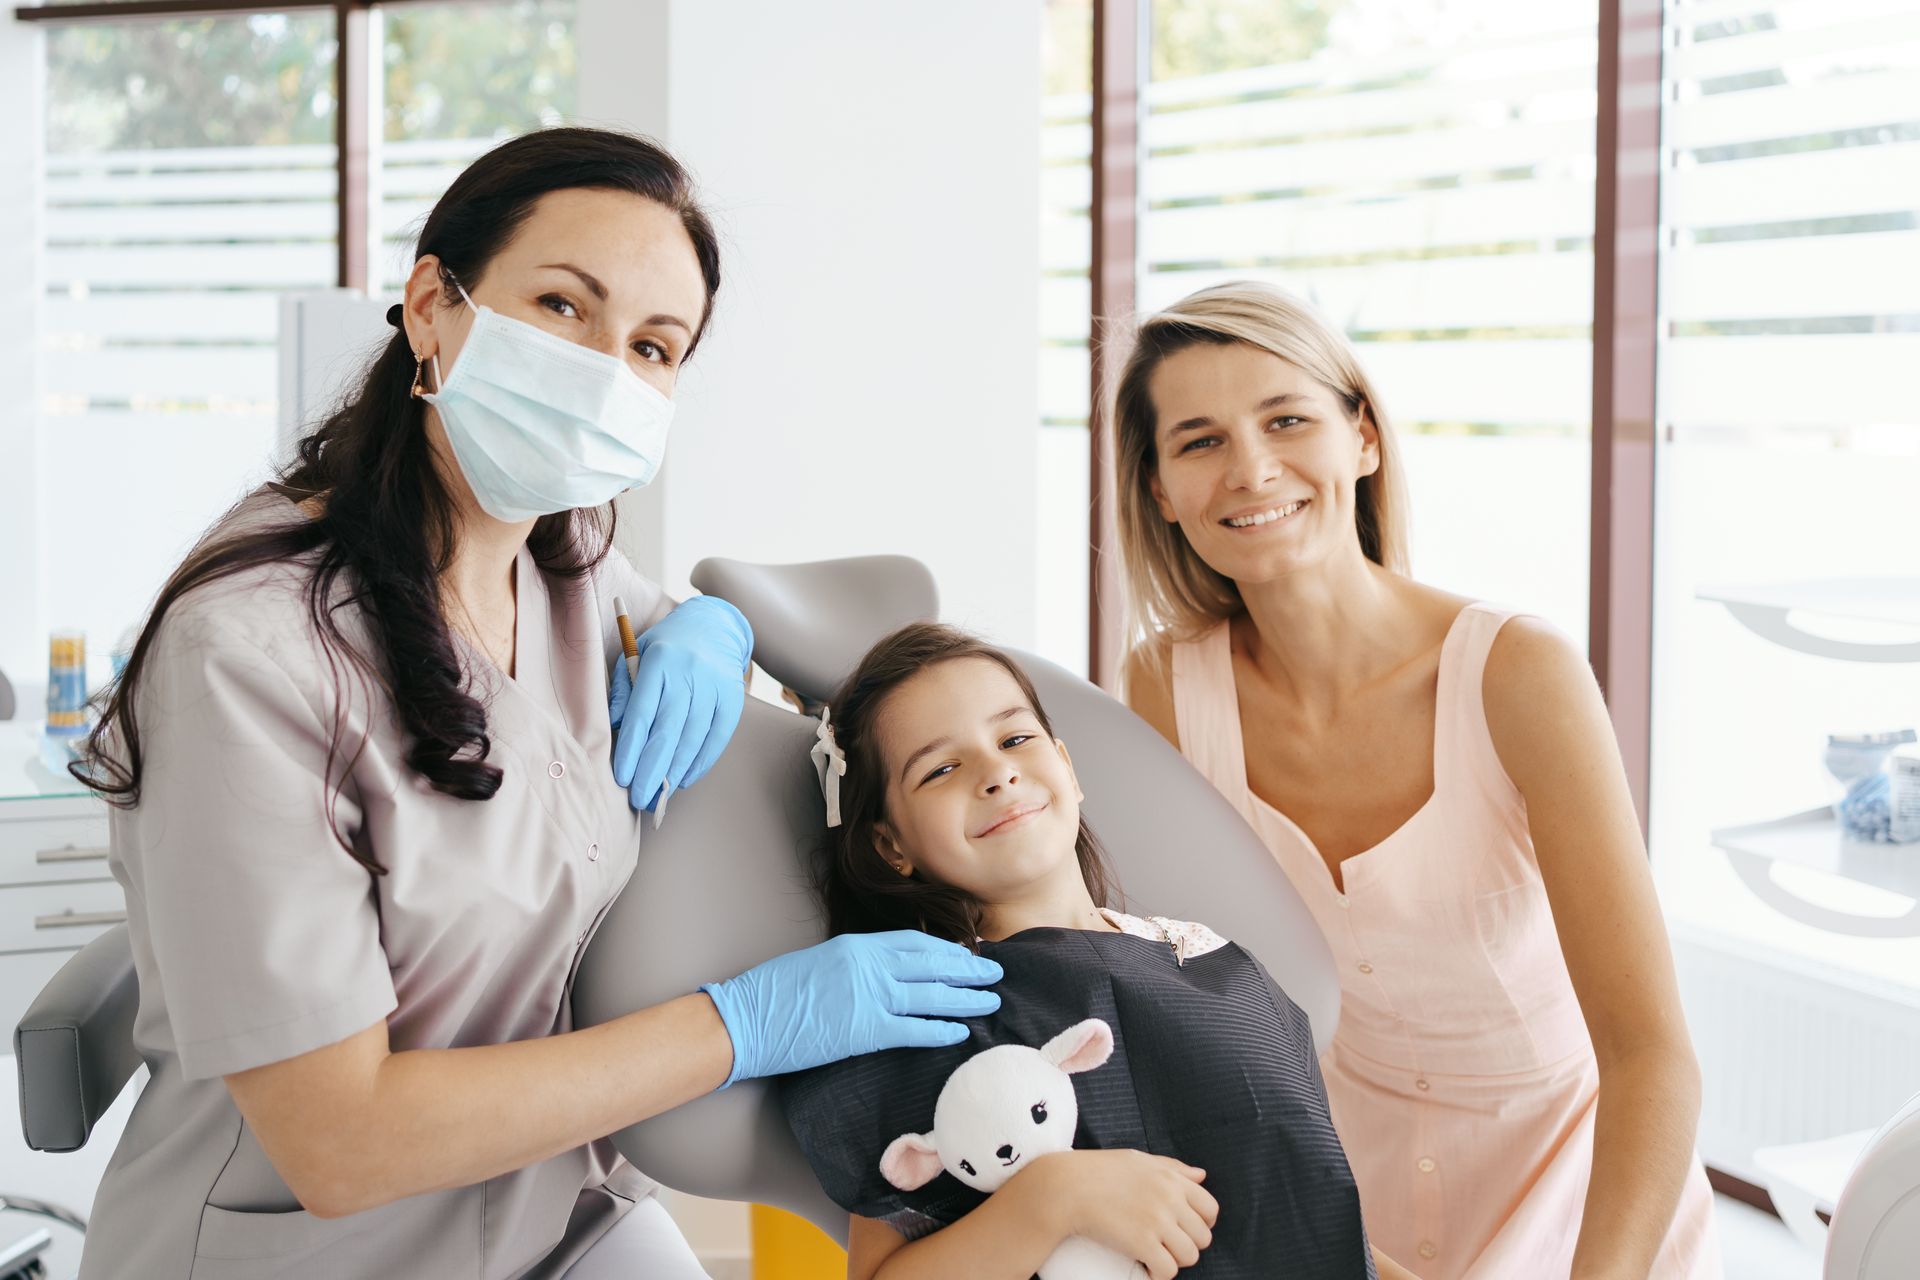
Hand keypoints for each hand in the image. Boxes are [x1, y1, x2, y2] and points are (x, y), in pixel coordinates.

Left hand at [609, 596, 752, 812]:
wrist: (714, 627)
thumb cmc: (666, 647)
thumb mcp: (636, 655)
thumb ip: (622, 690)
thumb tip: (612, 729)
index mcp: (659, 661)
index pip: (642, 713)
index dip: (631, 749)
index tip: (621, 777)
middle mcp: (689, 673)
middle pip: (668, 731)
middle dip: (652, 770)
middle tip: (639, 798)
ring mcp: (714, 686)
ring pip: (693, 739)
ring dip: (675, 773)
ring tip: (659, 796)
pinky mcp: (733, 699)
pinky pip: (717, 738)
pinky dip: (700, 763)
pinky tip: (684, 780)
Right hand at [700, 931, 1001, 1087]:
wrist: (744, 1019)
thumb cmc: (773, 994)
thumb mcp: (818, 963)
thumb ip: (853, 965)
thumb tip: (881, 975)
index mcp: (855, 945)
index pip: (912, 942)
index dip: (944, 949)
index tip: (967, 954)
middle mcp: (867, 964)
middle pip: (930, 964)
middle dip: (966, 969)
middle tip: (995, 973)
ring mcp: (867, 996)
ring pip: (930, 994)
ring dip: (964, 998)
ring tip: (990, 1001)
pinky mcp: (863, 1030)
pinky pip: (912, 1029)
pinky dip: (939, 1030)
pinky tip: (960, 1032)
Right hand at [1038, 1149, 1216, 1279]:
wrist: (1066, 1188)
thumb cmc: (1098, 1172)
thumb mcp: (1139, 1160)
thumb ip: (1173, 1167)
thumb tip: (1202, 1175)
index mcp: (1171, 1178)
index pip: (1210, 1208)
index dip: (1202, 1224)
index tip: (1185, 1231)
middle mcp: (1170, 1199)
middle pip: (1202, 1237)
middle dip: (1187, 1245)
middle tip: (1166, 1246)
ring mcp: (1157, 1221)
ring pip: (1189, 1256)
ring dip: (1174, 1261)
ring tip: (1156, 1257)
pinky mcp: (1142, 1242)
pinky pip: (1168, 1270)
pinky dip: (1158, 1274)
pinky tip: (1146, 1268)